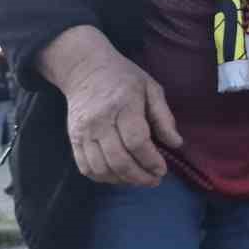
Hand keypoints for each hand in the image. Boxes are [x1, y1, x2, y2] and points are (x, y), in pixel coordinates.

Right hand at [39, 26, 180, 186]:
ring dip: (122, 180)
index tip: (162, 169)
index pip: (136, 142)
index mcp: (123, 105)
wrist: (85, 68)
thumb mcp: (151, 88)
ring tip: (138, 179)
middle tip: (154, 180)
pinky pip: (86, 168)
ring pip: (102, 168)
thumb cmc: (123, 77)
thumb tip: (176, 143)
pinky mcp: (73, 138)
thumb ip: (164, 116)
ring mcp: (83, 131)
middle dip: (140, 176)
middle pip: (119, 160)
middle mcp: (100, 120)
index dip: (151, 161)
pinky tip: (118, 175)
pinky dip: (103, 178)